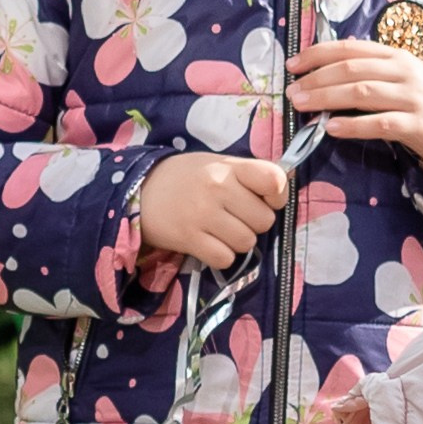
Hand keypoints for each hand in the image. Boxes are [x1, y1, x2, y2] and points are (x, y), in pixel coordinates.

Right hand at [137, 151, 286, 267]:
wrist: (139, 190)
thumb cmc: (187, 178)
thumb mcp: (218, 165)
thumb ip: (249, 176)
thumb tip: (282, 189)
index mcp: (229, 167)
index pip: (274, 180)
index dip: (277, 195)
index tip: (265, 199)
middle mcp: (218, 188)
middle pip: (264, 220)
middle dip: (254, 223)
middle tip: (235, 217)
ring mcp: (203, 214)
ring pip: (246, 242)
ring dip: (238, 241)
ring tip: (221, 230)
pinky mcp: (189, 238)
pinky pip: (225, 258)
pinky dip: (221, 255)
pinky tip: (209, 242)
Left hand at [288, 38, 422, 174]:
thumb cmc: (422, 101)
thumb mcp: (400, 77)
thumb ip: (370, 69)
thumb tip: (326, 65)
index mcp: (395, 56)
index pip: (350, 48)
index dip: (318, 54)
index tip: (292, 66)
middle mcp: (404, 72)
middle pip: (352, 69)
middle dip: (317, 79)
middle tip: (291, 92)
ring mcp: (413, 97)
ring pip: (362, 93)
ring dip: (327, 99)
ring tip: (302, 106)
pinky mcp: (418, 125)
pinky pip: (381, 124)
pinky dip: (353, 125)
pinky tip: (331, 128)